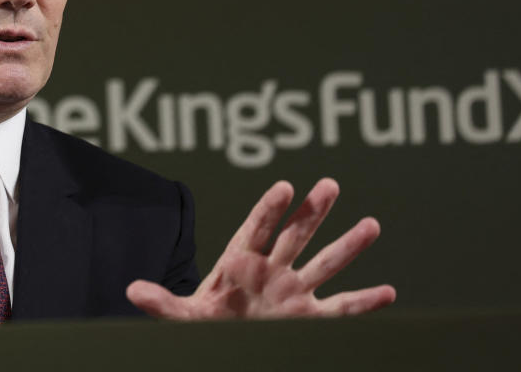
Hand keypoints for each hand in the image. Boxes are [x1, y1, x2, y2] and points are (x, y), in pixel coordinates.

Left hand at [126, 178, 395, 319]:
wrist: (223, 336)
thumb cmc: (203, 322)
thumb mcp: (181, 316)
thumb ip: (162, 303)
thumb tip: (132, 289)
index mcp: (240, 261)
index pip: (256, 229)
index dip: (269, 210)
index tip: (284, 187)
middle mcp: (272, 270)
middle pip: (294, 236)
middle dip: (311, 213)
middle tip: (329, 185)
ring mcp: (293, 291)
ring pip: (324, 263)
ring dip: (347, 246)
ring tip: (372, 225)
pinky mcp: (308, 317)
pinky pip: (341, 309)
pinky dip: (364, 302)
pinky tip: (388, 292)